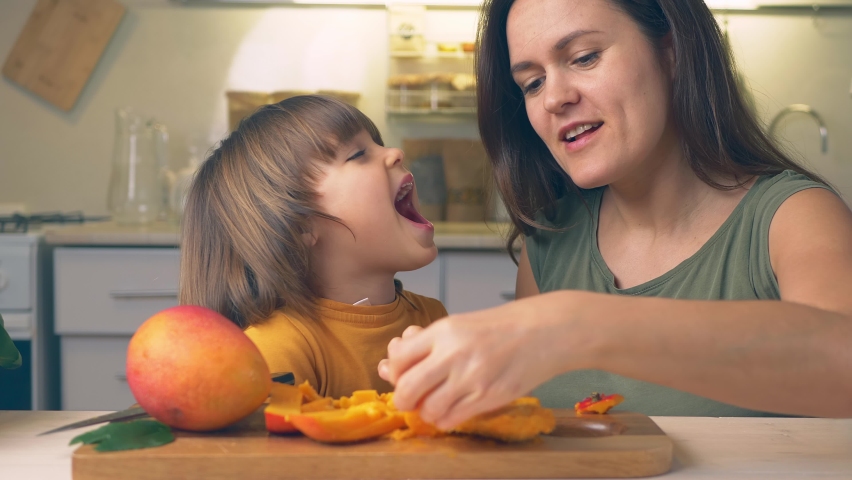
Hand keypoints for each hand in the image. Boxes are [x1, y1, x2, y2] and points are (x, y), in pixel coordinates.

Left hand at [380, 292, 579, 429]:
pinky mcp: (488, 398)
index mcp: (444, 330)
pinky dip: (444, 420)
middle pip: (407, 388)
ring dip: (426, 411)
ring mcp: (471, 378)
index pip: (399, 357)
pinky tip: (452, 410)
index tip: (403, 374)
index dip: (396, 370)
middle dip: (403, 398)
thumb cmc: (500, 327)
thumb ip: (427, 343)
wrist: (543, 331)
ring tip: (435, 403)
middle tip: (409, 398)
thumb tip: (391, 364)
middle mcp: (454, 354)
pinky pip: (450, 420)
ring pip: (427, 409)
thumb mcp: (460, 324)